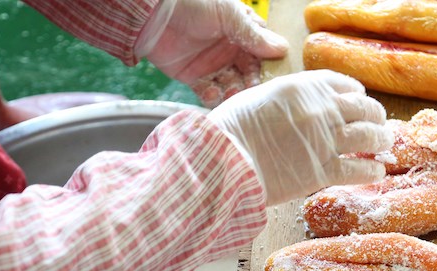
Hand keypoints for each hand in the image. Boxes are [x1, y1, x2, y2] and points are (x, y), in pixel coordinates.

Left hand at [136, 0, 288, 106]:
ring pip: (231, 85)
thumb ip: (254, 35)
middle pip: (248, 73)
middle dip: (251, 83)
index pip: (262, 53)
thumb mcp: (229, 16)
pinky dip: (213, 97)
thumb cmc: (193, 4)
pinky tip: (213, 94)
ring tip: (234, 96)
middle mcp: (229, 50)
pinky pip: (209, 92)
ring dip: (234, 93)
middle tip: (253, 90)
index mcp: (241, 32)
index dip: (267, 65)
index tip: (272, 76)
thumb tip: (283, 49)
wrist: (153, 12)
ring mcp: (212, 64)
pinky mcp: (194, 77)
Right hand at [208, 70, 393, 205]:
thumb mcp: (260, 98)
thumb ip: (287, 100)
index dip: (356, 94)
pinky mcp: (323, 171)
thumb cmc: (232, 130)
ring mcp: (325, 140)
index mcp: (304, 87)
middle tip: (379, 123)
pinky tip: (376, 171)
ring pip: (369, 136)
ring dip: (381, 140)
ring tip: (384, 144)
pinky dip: (372, 170)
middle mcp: (320, 109)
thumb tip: (298, 110)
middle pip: (363, 108)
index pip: (344, 84)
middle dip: (375, 115)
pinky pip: (360, 169)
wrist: (224, 160)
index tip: (359, 100)